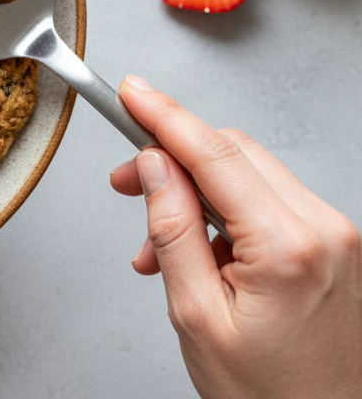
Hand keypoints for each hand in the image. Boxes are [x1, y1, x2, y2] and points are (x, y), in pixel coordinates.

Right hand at [112, 75, 361, 398]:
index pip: (213, 153)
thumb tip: (153, 168)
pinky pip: (270, 203)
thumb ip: (171, 231)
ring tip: (156, 243)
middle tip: (124, 179)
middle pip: (234, 152)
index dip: (163, 116)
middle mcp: (324, 230)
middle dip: (172, 155)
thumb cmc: (269, 394)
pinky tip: (196, 250)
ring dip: (195, 189)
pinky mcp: (336, 248)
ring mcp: (337, 237)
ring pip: (250, 174)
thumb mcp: (196, 315)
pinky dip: (225, 211)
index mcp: (288, 245)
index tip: (131, 92)